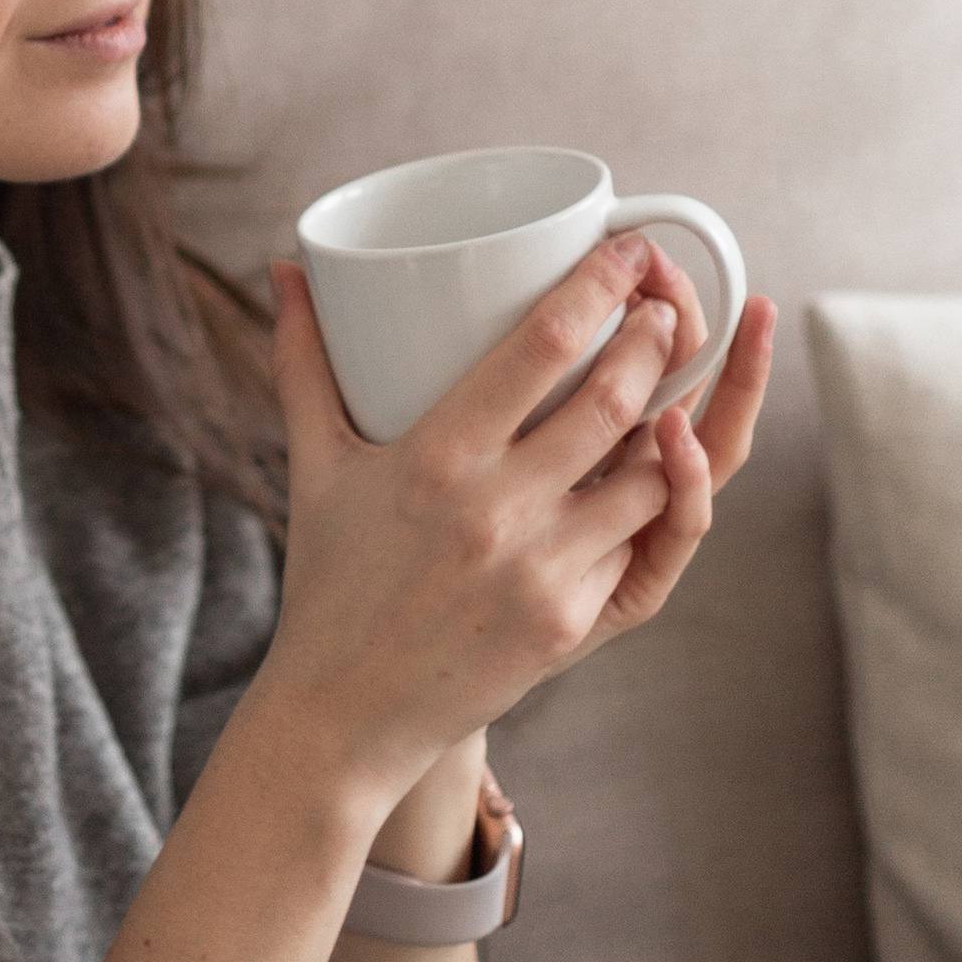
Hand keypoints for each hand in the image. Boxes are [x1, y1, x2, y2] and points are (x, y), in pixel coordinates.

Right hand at [260, 232, 776, 812]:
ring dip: (676, 417)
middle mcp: (495, 510)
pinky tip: (670, 461)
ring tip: (677, 378)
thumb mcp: (314, 465)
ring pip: (652, 474)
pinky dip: (667, 497)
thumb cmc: (329, 578)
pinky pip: (644, 545)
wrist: (344, 710)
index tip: (625, 250)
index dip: (597, 285)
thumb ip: (303, 362)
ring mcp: (542, 571)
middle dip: (654, 338)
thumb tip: (284, 269)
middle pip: (613, 400)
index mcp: (435, 456)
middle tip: (663, 305)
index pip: (539, 346)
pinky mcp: (573, 622)